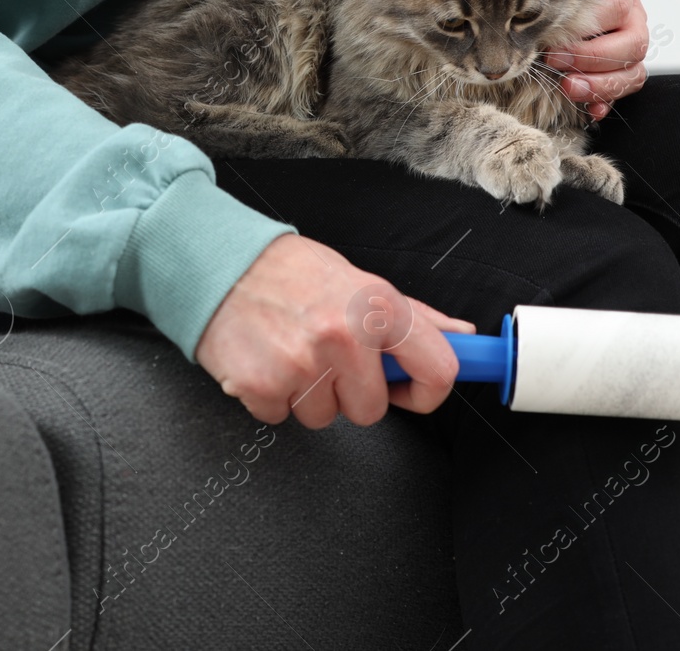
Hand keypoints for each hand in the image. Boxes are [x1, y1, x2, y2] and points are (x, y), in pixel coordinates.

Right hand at [195, 233, 475, 428]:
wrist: (217, 262)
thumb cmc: (287, 271)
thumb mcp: (357, 280)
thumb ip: (411, 316)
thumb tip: (462, 336)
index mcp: (376, 305)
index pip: (439, 369)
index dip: (425, 392)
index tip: (407, 391)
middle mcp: (344, 334)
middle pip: (370, 410)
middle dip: (347, 392)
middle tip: (322, 356)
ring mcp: (303, 363)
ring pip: (323, 417)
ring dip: (306, 395)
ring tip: (288, 351)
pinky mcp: (262, 385)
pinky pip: (281, 417)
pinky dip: (270, 396)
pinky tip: (263, 360)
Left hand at [543, 0, 648, 118]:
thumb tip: (534, 27)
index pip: (616, 7)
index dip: (586, 32)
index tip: (553, 46)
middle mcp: (633, 12)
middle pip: (634, 44)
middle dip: (593, 62)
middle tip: (557, 65)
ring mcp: (631, 40)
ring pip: (634, 70)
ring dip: (601, 86)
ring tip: (569, 89)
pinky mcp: (623, 65)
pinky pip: (624, 88)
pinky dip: (606, 102)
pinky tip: (589, 110)